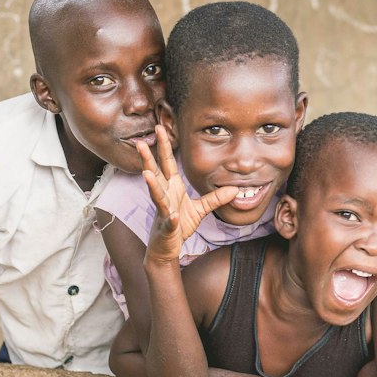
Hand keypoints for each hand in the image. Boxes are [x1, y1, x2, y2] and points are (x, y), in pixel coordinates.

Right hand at [141, 125, 238, 266]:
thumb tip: (235, 189)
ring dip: (152, 185)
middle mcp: (164, 195)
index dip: (164, 146)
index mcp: (172, 188)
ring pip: (157, 195)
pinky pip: (169, 221)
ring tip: (147, 173)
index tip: (160, 128)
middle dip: (148, 158)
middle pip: (155, 173)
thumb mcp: (200, 209)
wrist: (167, 248)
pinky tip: (172, 215)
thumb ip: (215, 198)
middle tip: (141, 142)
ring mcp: (163, 211)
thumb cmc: (179, 225)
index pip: (167, 163)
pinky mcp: (166, 227)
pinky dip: (171, 218)